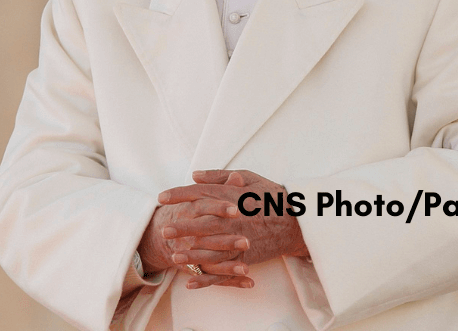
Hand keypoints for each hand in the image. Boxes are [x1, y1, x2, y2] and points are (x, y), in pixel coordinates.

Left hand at [157, 169, 308, 287]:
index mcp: (230, 196)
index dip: (178, 195)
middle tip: (164, 230)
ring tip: (173, 255)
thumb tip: (195, 175)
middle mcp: (232, 218)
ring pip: (209, 249)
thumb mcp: (248, 177)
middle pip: (201, 222)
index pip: (199, 194)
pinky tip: (190, 281)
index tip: (162, 197)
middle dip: (181, 227)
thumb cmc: (270, 196)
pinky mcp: (243, 256)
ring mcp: (238, 239)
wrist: (296, 220)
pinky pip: (222, 269)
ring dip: (190, 253)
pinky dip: (206, 277)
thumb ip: (219, 176)